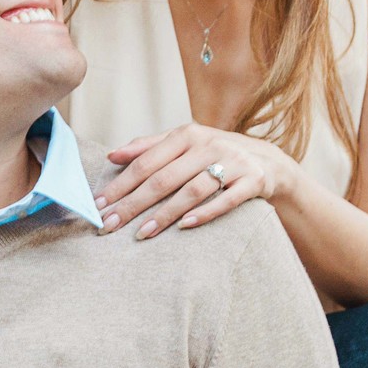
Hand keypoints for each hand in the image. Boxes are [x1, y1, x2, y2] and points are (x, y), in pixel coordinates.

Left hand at [98, 124, 296, 238]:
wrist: (269, 160)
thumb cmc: (215, 154)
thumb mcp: (184, 144)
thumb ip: (148, 147)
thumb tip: (112, 156)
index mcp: (186, 135)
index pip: (145, 162)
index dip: (120, 185)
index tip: (98, 206)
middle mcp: (208, 145)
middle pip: (164, 178)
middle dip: (133, 204)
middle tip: (109, 225)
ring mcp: (233, 162)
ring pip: (193, 190)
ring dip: (165, 213)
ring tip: (141, 233)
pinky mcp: (253, 180)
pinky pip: (227, 200)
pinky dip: (205, 213)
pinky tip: (185, 227)